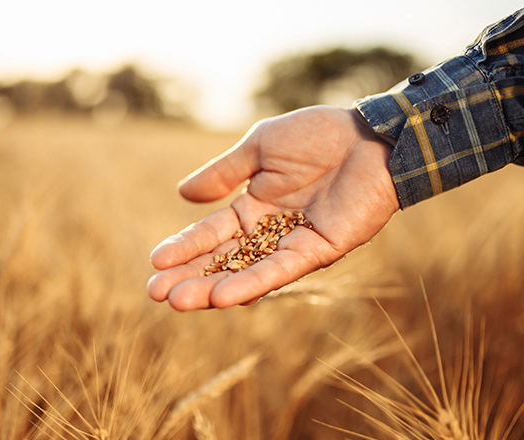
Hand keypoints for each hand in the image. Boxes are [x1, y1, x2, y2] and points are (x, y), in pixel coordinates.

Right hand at [147, 105, 399, 310]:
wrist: (368, 134)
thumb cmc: (317, 135)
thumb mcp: (260, 147)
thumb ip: (224, 173)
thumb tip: (181, 194)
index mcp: (254, 206)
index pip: (211, 234)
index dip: (184, 247)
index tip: (155, 262)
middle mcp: (271, 230)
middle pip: (223, 260)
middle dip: (190, 276)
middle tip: (155, 293)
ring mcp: (294, 243)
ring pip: (246, 272)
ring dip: (212, 289)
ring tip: (177, 301)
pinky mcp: (319, 251)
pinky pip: (281, 271)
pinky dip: (252, 284)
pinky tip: (222, 296)